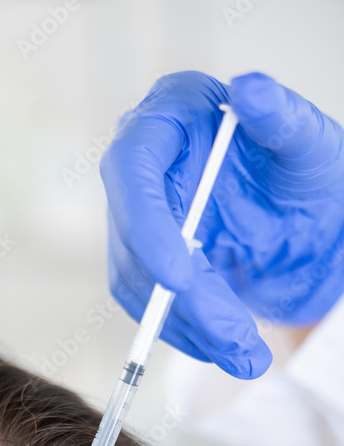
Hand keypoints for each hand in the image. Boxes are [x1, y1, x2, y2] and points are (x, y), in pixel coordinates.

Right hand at [101, 71, 343, 377]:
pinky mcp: (148, 262)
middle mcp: (143, 170)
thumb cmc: (309, 167)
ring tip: (244, 355)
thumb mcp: (308, 143)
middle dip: (185, 299)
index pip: (132, 169)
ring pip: (139, 285)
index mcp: (169, 119)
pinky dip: (186, 333)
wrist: (312, 217)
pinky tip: (224, 347)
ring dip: (187, 328)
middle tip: (236, 339)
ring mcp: (140, 220)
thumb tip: (249, 90)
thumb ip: (282, 118)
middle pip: (135, 242)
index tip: (181, 280)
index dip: (147, 228)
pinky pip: (151, 306)